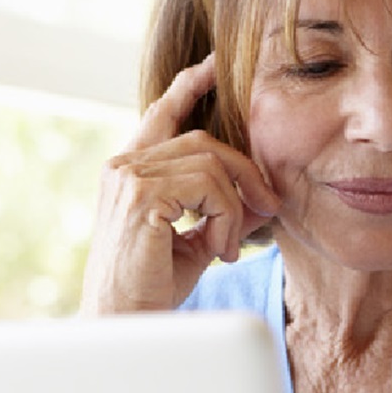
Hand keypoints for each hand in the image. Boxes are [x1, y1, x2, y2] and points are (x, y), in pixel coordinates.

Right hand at [80, 55, 279, 314]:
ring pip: (210, 163)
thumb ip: (220, 212)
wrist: (124, 325)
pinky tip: (220, 251)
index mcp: (129, 172)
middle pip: (203, 141)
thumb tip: (261, 197)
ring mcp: (128, 178)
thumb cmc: (152, 289)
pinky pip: (208, 187)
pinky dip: (226, 218)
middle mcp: (122, 166)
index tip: (214, 66)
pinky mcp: (139, 198)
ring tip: (230, 245)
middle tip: (269, 206)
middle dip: (245, 170)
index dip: (189, 87)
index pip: (162, 115)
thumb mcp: (194, 242)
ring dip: (235, 206)